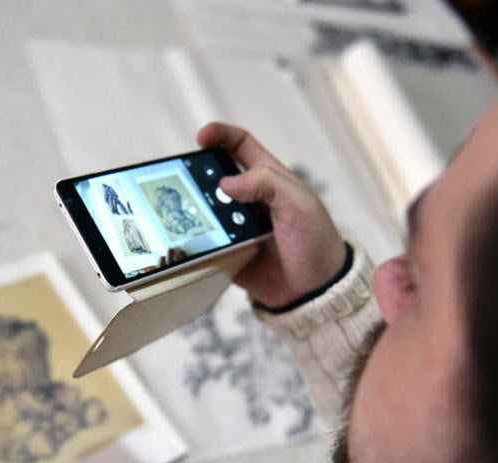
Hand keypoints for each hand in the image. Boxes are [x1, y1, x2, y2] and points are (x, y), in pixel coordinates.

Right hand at [197, 122, 345, 307]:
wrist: (316, 293)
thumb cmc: (317, 244)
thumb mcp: (301, 205)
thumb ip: (268, 184)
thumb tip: (226, 183)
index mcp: (269, 180)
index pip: (240, 146)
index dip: (220, 135)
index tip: (201, 136)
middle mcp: (249, 200)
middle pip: (213, 177)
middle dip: (196, 174)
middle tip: (183, 180)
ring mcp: (236, 227)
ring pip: (204, 210)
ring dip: (192, 210)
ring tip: (180, 213)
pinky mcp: (228, 253)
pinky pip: (204, 243)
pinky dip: (194, 241)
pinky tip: (188, 240)